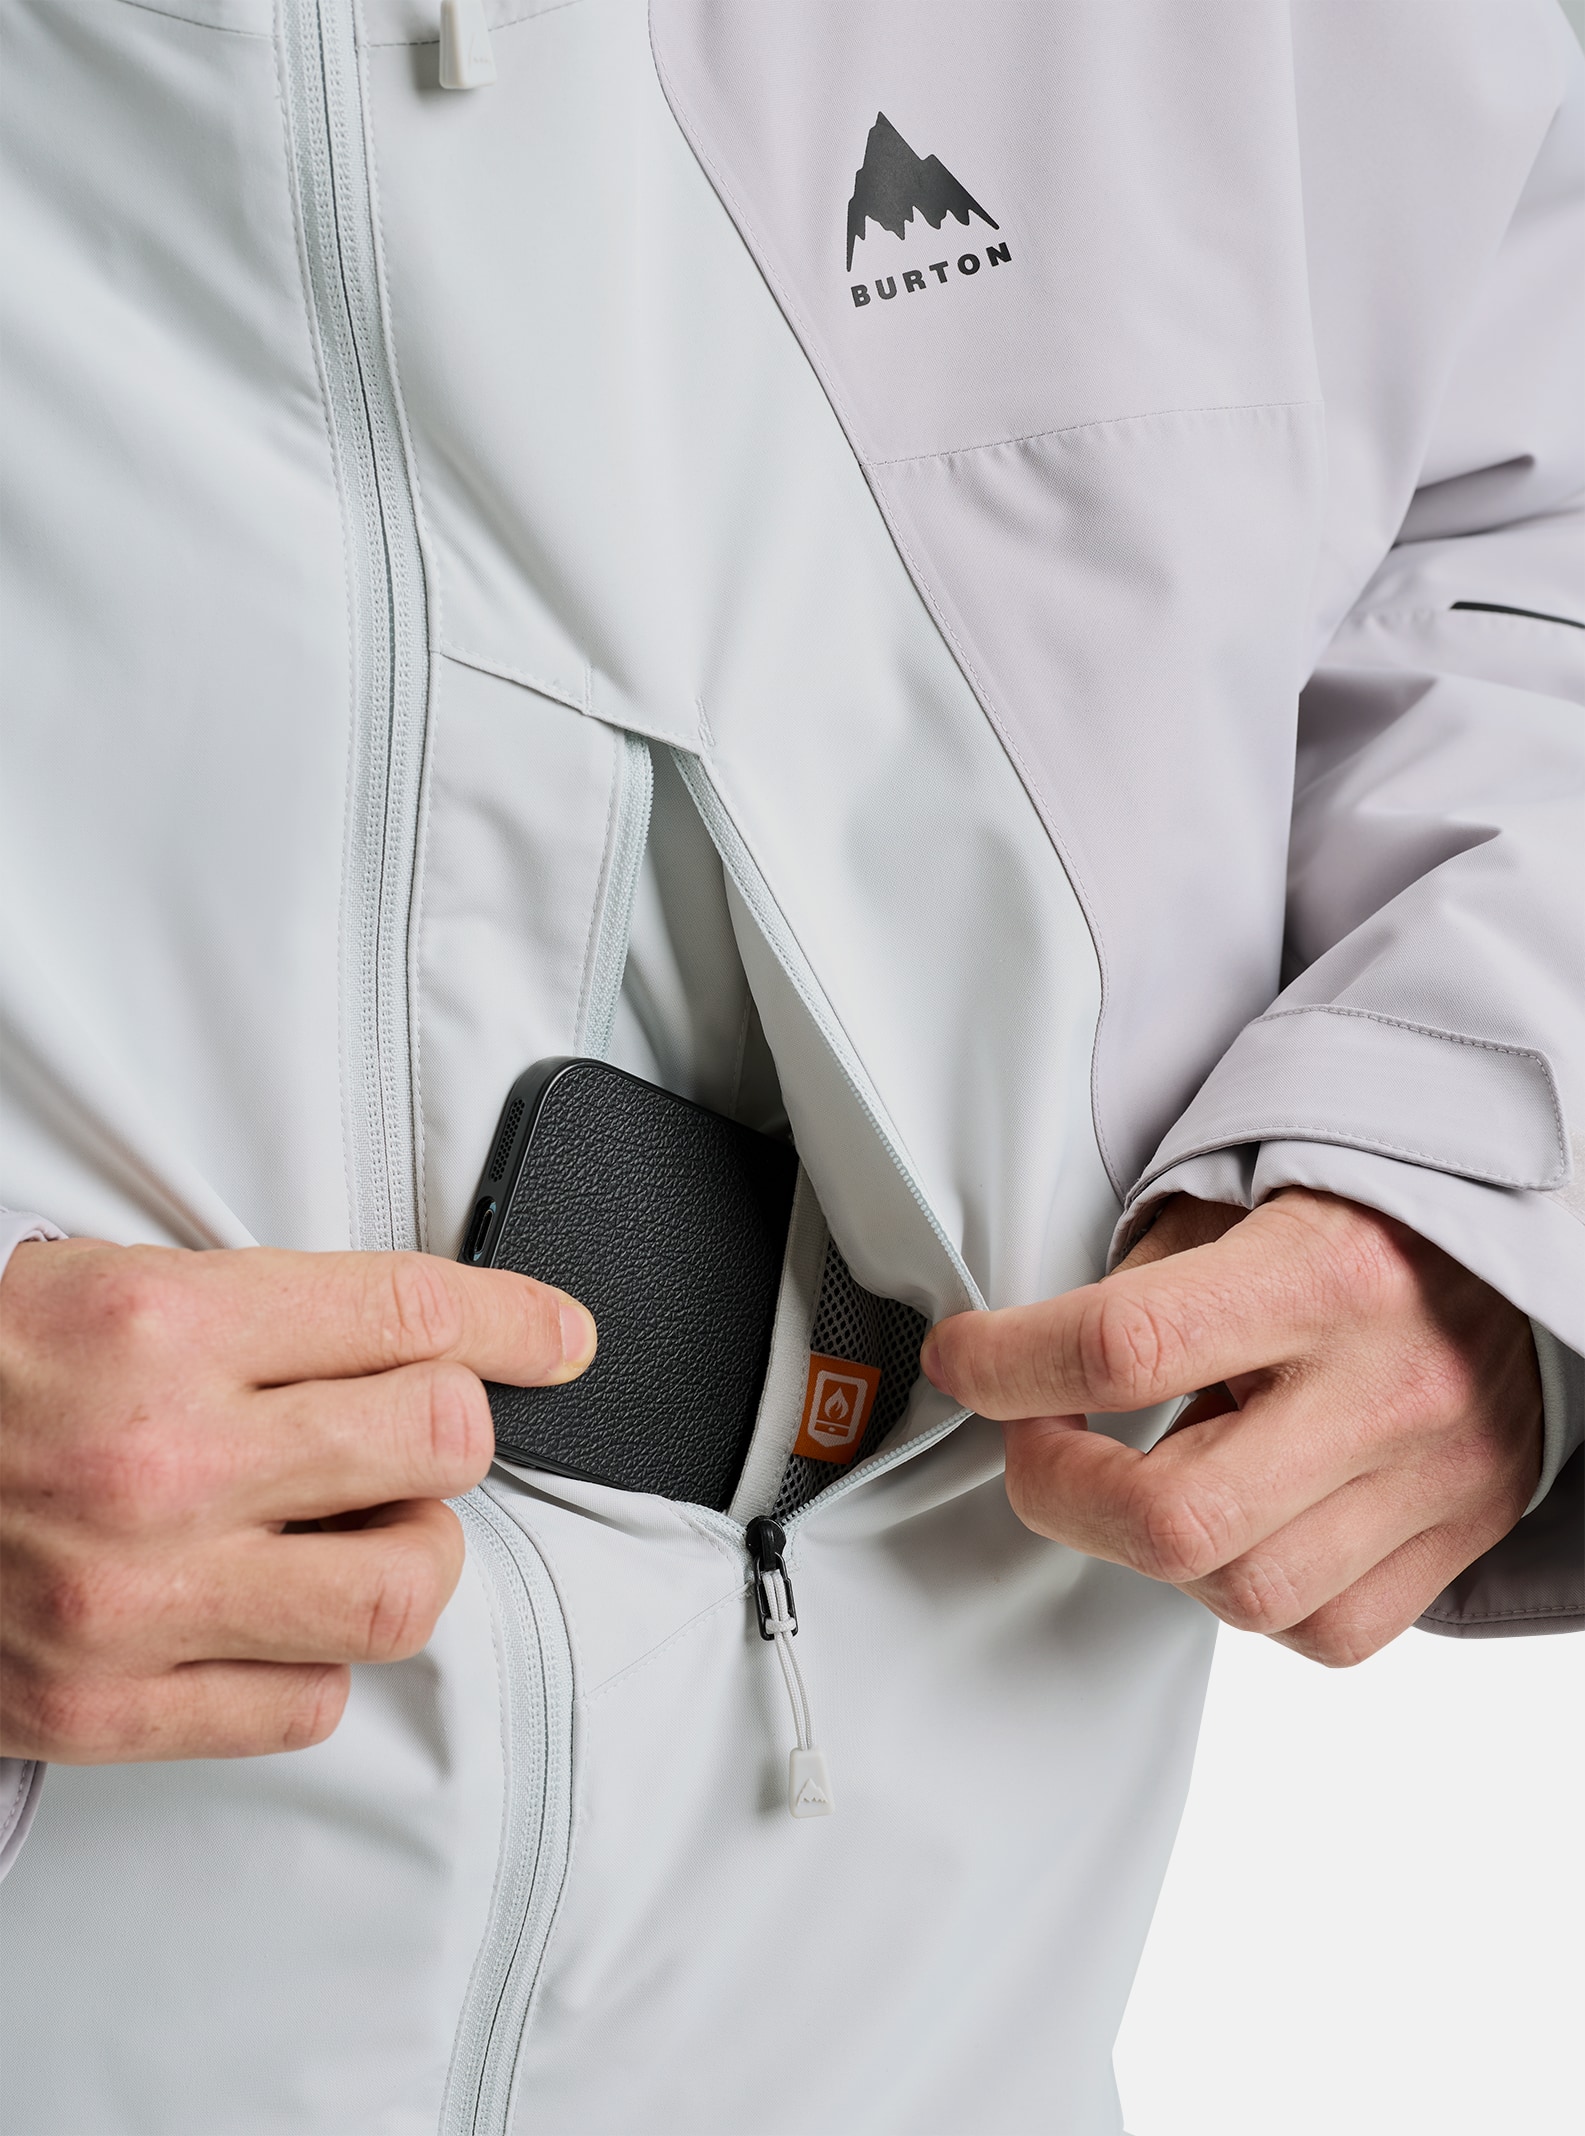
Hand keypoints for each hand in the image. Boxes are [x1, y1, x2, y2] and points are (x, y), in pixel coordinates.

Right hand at [0, 1238, 595, 1760]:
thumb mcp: (114, 1287)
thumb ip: (272, 1312)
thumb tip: (435, 1334)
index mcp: (160, 1327)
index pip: (410, 1314)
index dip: (514, 1320)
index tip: (559, 1338)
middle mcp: (160, 1462)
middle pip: (438, 1441)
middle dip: (454, 1429)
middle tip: (419, 1432)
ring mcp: (138, 1597)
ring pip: (402, 1589)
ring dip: (414, 1554)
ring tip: (366, 1531)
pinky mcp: (107, 1705)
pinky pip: (308, 1703)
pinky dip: (320, 1658)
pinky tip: (277, 1613)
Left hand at [920, 1190, 1541, 1663]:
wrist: (1521, 1242)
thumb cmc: (1365, 1212)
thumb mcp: (1239, 1196)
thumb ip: (1138, 1281)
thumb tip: (1021, 1361)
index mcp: (1322, 1275)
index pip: (1122, 1349)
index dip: (1006, 1366)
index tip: (964, 1361)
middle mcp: (1384, 1388)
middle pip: (1174, 1518)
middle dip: (1060, 1491)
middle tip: (1039, 1442)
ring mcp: (1431, 1479)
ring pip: (1243, 1594)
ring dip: (1153, 1547)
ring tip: (1152, 1470)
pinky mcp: (1459, 1538)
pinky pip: (1326, 1630)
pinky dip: (1251, 1593)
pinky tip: (1239, 1521)